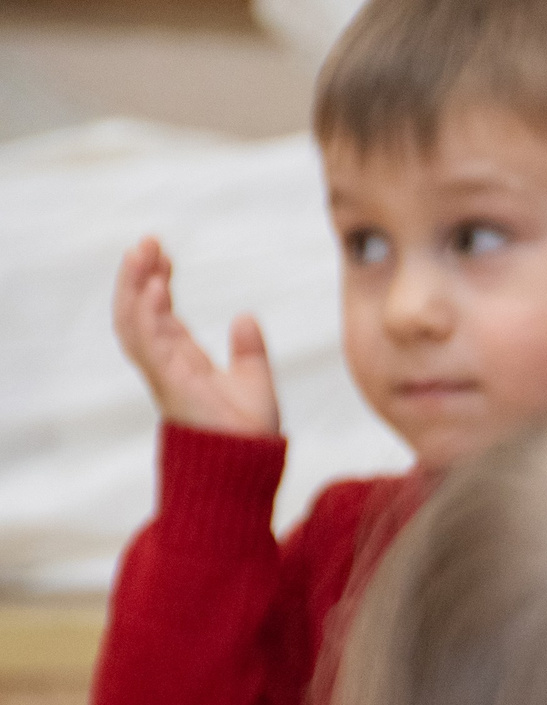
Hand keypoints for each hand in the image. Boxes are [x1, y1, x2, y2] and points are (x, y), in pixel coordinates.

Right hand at [112, 237, 280, 437]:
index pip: (160, 313)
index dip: (158, 282)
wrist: (248, 462)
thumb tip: (246, 316)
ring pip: (134, 321)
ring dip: (135, 286)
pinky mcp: (169, 382)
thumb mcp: (253, 378)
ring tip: (142, 252)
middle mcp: (166, 363)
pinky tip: (157, 287)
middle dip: (138, 276)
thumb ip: (248, 349)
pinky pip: (150, 343)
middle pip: (139, 311)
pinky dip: (149, 313)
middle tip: (147, 241)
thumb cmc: (247, 430)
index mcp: (181, 359)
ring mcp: (164, 372)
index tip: (163, 254)